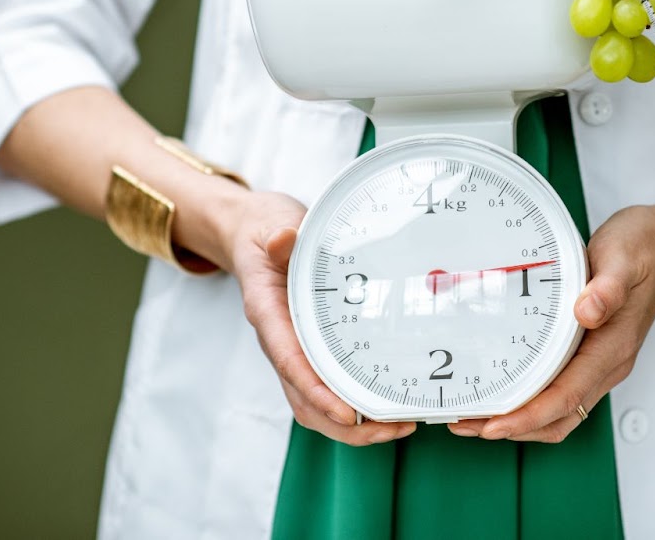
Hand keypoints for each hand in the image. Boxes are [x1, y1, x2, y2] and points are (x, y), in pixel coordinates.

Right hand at [226, 190, 415, 446]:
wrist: (256, 237)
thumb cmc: (267, 234)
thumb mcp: (272, 227)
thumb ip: (279, 238)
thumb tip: (285, 239)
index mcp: (268, 314)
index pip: (289, 362)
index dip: (317, 392)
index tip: (346, 414)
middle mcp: (279, 342)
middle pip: (304, 401)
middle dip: (346, 425)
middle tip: (393, 426)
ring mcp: (294, 351)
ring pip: (315, 406)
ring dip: (353, 426)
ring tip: (398, 426)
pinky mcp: (309, 351)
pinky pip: (326, 391)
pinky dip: (354, 408)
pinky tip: (386, 408)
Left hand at [448, 193, 654, 443]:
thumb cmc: (643, 248)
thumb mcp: (624, 257)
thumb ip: (608, 287)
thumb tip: (588, 311)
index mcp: (613, 347)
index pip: (566, 397)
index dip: (527, 417)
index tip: (492, 425)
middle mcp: (607, 363)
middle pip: (558, 417)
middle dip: (512, 428)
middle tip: (465, 423)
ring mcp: (600, 362)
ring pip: (559, 411)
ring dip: (519, 420)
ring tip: (475, 415)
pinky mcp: (591, 353)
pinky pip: (560, 392)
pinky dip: (530, 402)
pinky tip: (504, 389)